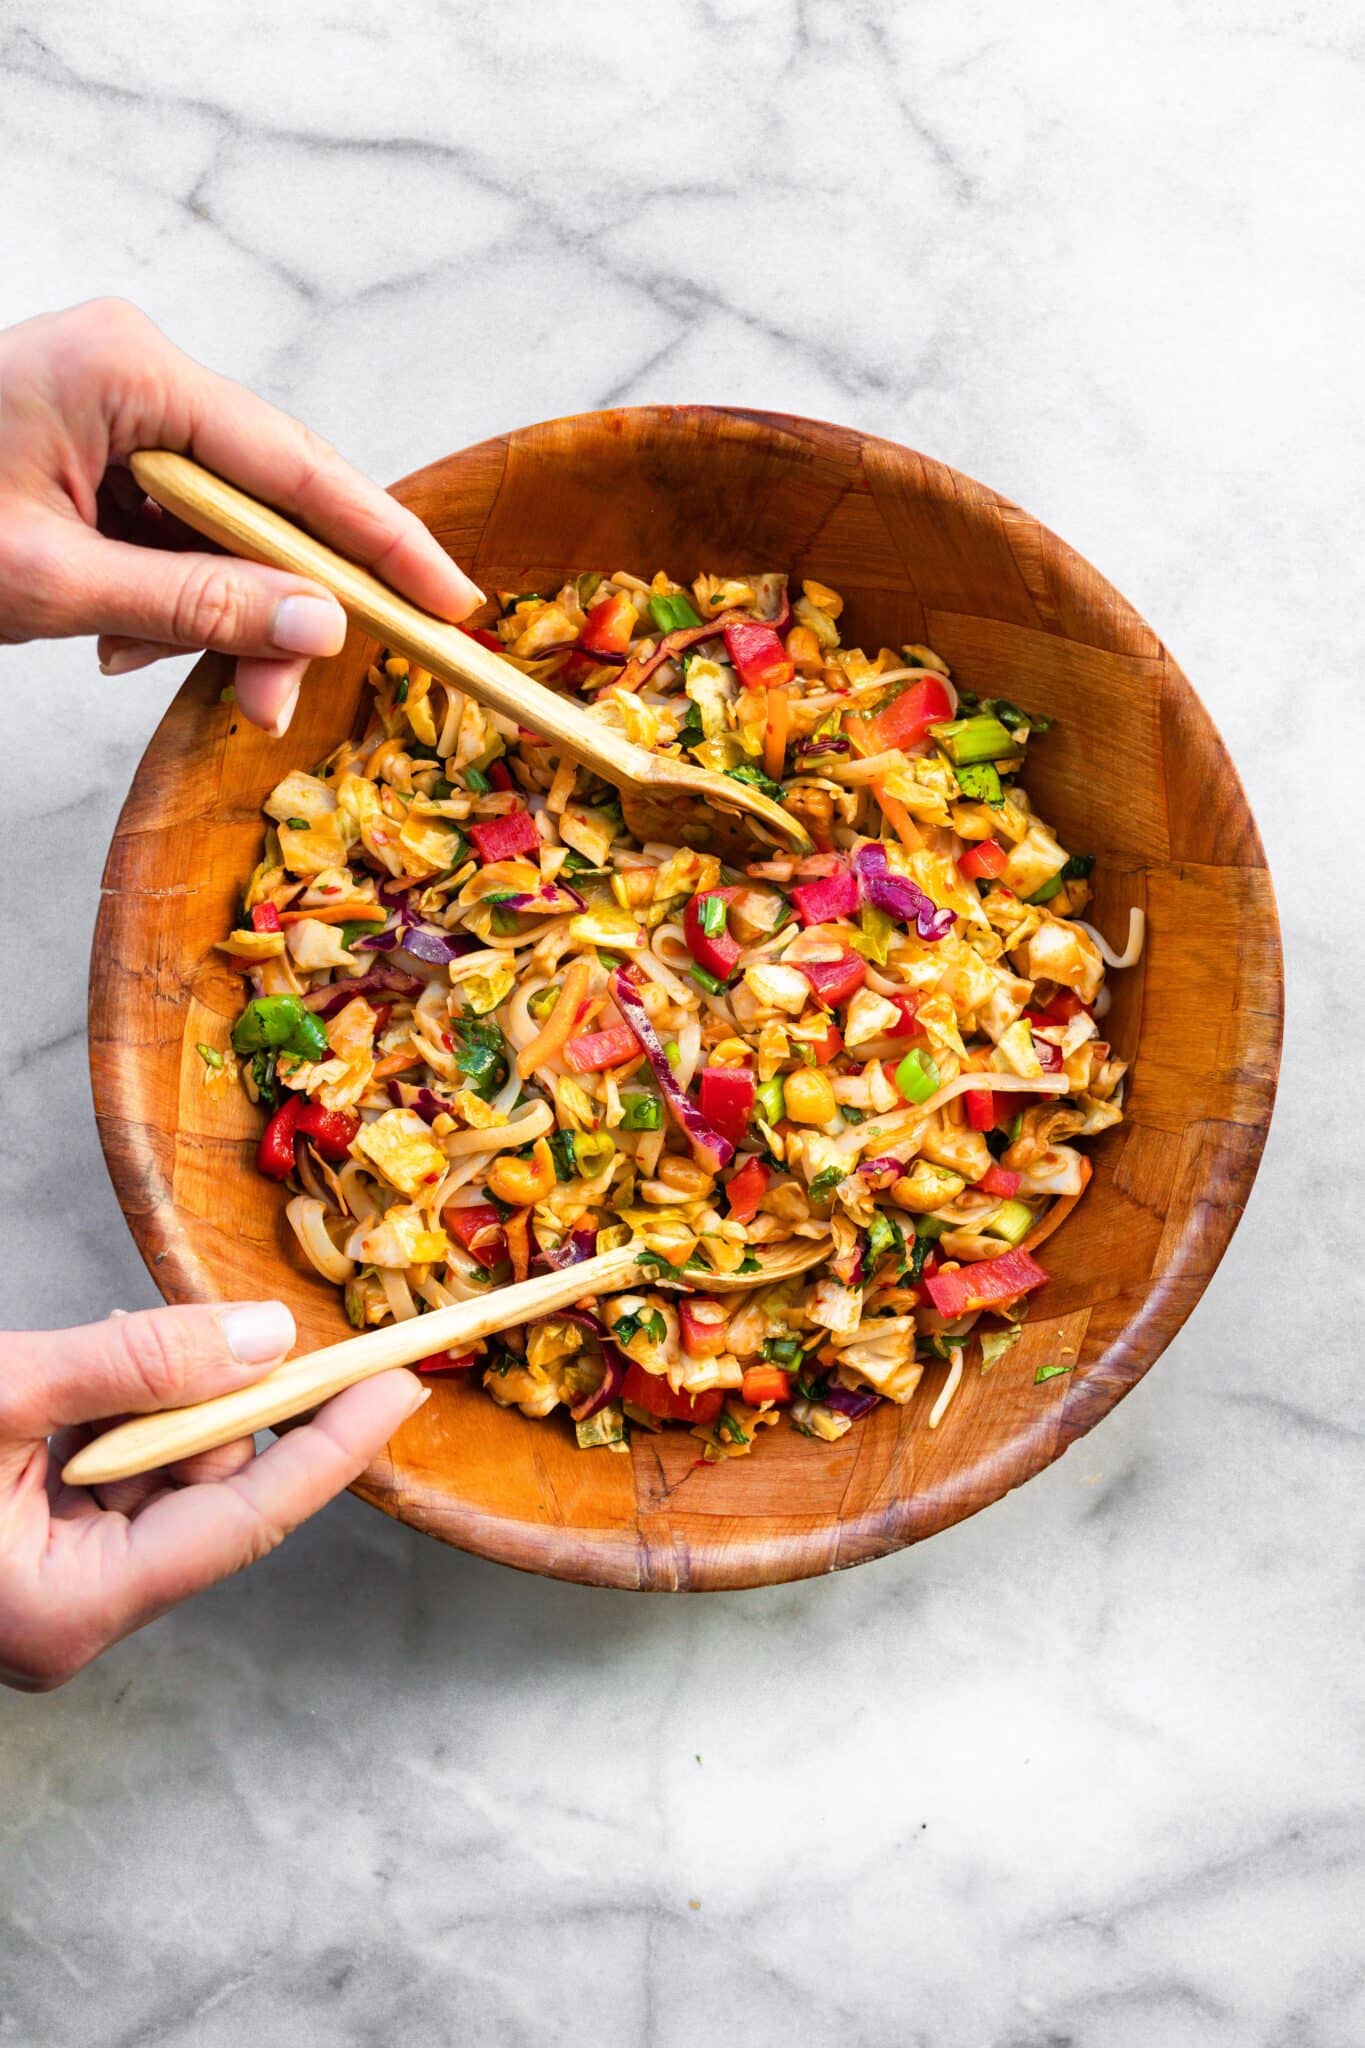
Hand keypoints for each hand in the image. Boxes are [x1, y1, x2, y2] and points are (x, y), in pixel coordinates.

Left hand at [0, 298, 482, 733]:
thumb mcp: (54, 584)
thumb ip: (196, 606)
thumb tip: (320, 627)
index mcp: (129, 369)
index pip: (295, 462)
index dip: (381, 542)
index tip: (451, 603)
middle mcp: (136, 368)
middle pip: (268, 495)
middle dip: (279, 604)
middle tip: (277, 700)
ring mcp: (117, 402)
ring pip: (223, 523)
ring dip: (210, 611)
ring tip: (152, 671)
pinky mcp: (98, 444)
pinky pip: (172, 526)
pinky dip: (162, 594)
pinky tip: (114, 638)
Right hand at [0, 1298, 426, 1689]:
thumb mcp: (5, 1390)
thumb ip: (138, 1364)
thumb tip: (264, 1338)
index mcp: (71, 1609)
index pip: (246, 1523)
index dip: (331, 1447)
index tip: (396, 1386)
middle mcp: (75, 1615)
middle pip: (209, 1490)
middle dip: (218, 1401)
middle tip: (218, 1327)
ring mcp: (58, 1586)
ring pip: (164, 1473)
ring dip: (156, 1398)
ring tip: (101, 1351)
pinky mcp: (40, 1552)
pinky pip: (117, 1475)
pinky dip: (118, 1414)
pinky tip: (86, 1375)